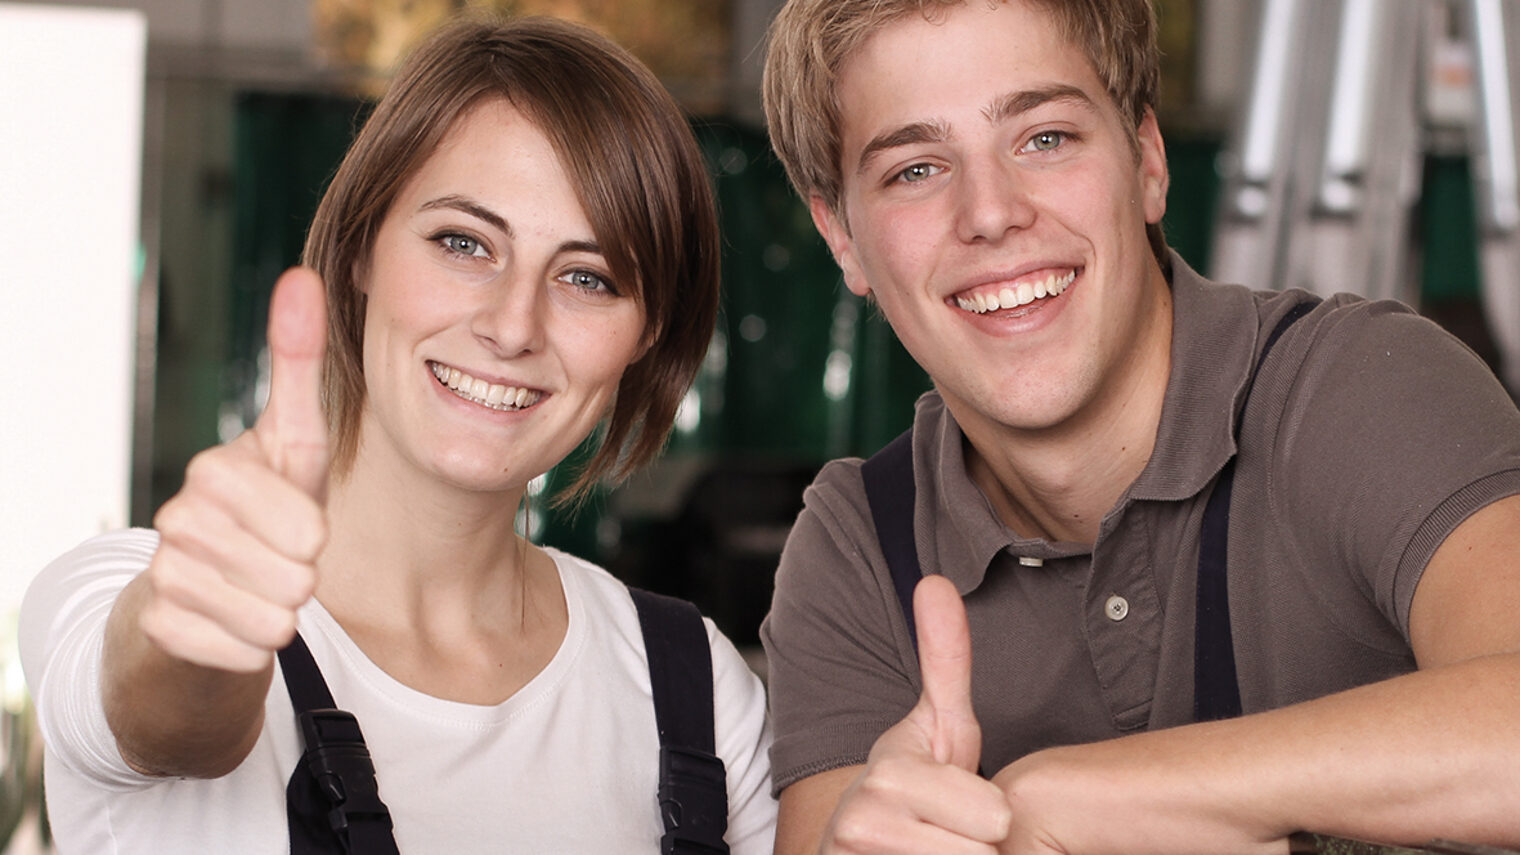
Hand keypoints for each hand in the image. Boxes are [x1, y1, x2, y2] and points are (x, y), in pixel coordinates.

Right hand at [139, 268, 329, 672]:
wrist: (197, 601)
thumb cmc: (261, 516)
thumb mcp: (291, 445)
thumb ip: (299, 365)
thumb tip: (300, 276)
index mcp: (217, 468)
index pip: (307, 525)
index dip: (312, 535)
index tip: (289, 524)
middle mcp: (179, 515)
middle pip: (298, 574)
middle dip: (300, 579)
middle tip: (273, 564)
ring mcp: (163, 572)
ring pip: (276, 617)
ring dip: (280, 616)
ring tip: (254, 593)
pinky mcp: (159, 628)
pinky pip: (246, 653)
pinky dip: (251, 649)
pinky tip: (227, 624)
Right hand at [822, 575, 1012, 853]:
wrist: (850, 849)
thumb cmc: (907, 794)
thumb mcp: (935, 728)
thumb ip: (945, 660)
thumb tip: (935, 580)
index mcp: (890, 776)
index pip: (996, 817)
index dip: (989, 818)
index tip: (958, 807)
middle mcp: (863, 824)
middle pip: (984, 854)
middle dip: (975, 849)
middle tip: (947, 835)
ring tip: (934, 853)